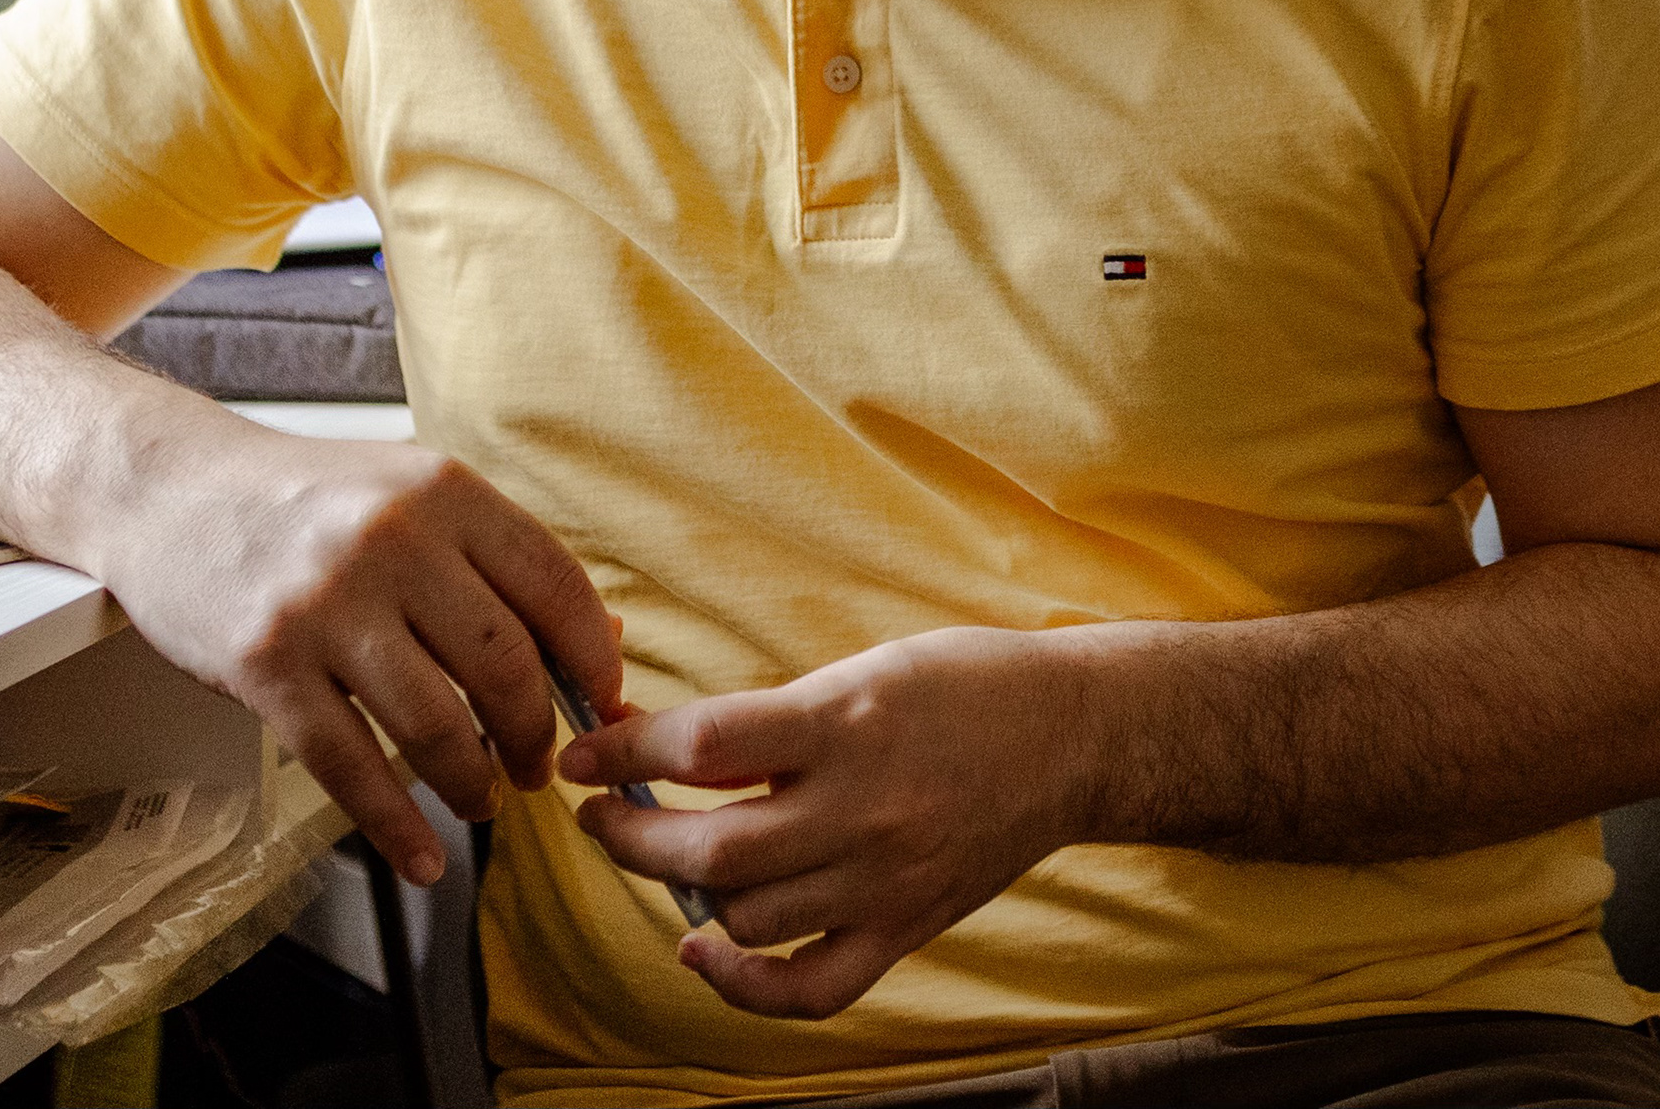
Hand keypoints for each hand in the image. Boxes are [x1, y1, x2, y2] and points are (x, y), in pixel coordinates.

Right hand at [91, 429, 622, 888]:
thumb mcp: (411, 493)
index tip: (600, 704)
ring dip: (472, 783)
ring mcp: (326, 605)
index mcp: (444, 493)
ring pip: (436, 725)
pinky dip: (395, 826)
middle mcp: (393, 541)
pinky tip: (421, 856)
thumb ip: (499, 560)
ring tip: (481, 799)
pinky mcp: (268, 664)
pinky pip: (350, 766)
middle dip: (535, 735)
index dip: (591, 660)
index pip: (554, 586)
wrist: (171, 489)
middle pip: (505, 665)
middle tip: (536, 767)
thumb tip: (602, 641)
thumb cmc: (306, 501)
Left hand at [560, 625, 1090, 1018]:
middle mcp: (862, 809)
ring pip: (744, 920)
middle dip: (629, 836)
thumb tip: (660, 744)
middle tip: (600, 815)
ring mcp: (884, 880)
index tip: (585, 756)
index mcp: (846, 722)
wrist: (1074, 737)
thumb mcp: (860, 670)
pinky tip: (707, 951)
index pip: (701, 748)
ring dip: (680, 895)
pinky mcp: (904, 929)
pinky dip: (742, 984)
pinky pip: (808, 989)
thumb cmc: (965, 686)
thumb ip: (767, 718)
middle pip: (709, 854)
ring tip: (664, 860)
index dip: (622, 755)